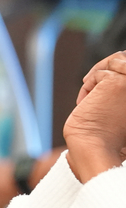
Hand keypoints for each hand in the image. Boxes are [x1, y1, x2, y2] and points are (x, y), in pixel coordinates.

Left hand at [64, 52, 125, 181]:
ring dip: (96, 76)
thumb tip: (118, 61)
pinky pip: (98, 74)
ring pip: (113, 61)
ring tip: (89, 98)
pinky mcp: (116, 82)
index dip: (119, 65)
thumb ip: (122, 88)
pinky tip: (85, 104)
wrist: (94, 147)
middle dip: (107, 65)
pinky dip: (87, 87)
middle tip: (89, 81)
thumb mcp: (120, 106)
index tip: (100, 77)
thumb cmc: (107, 133)